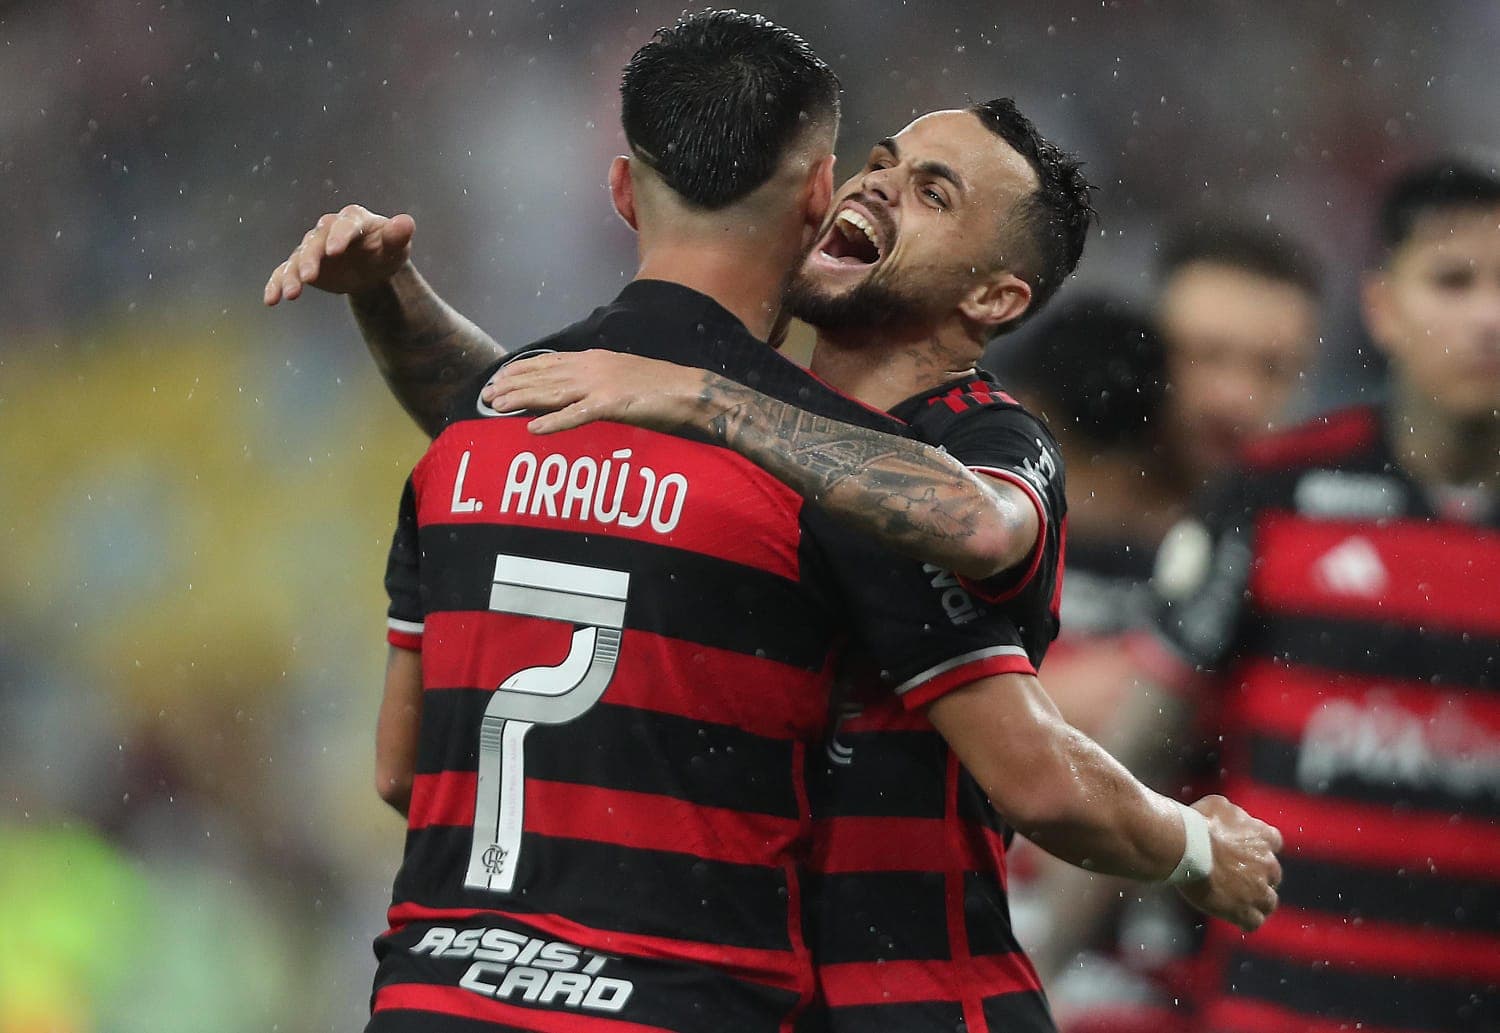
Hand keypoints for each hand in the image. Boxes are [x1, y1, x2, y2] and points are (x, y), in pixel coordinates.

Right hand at [263, 204, 414, 304]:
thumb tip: (405, 222)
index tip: (334, 251)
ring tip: (291, 294)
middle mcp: (328, 229)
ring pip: (298, 257)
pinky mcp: (303, 263)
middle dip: (311, 258)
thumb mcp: (396, 246)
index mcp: (353, 219)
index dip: (339, 237)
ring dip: (292, 275)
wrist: (373, 267)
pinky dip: (277, 283)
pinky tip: (272, 299)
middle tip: (309, 277)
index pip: (345, 226)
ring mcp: (313, 246)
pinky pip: (286, 271)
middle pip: (316, 241)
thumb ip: (398, 235)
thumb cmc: (385, 251)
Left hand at [480, 350, 708, 433]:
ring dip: (522, 400)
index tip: (498, 378)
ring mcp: (601, 386)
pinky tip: (533, 429)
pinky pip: (576, 416)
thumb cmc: (658, 388)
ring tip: (497, 407)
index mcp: (594, 359)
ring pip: (552, 393)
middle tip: (487, 395)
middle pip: (543, 376)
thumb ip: (595, 381)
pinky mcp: (612, 405)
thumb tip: (571, 391)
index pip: (548, 362)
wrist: (689, 391)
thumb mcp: (620, 377)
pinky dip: (553, 422)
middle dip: (512, 385)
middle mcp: (592, 368)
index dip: (520, 370)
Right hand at [1175, 794, 1282, 931]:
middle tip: (1237, 875)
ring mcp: (1258, 890)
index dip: (1261, 847)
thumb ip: (1235, 814)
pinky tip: (1235, 918)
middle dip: (1258, 875)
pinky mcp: (1243, 910)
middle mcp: (1267, 864)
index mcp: (1263, 837)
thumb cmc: (1198, 823)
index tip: (1247, 849)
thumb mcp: (1218, 805)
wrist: (1186, 847)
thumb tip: (1235, 817)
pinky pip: (1253, 922)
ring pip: (1268, 902)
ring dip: (1257, 901)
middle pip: (1273, 874)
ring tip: (1240, 902)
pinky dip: (1246, 920)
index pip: (1274, 842)